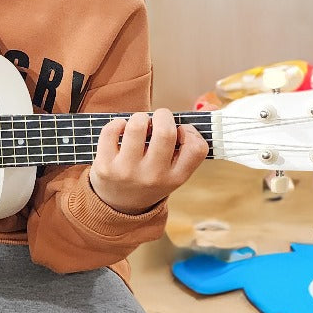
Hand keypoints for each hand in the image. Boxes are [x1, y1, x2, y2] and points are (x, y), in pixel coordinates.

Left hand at [88, 110, 207, 213]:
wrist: (120, 205)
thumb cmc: (152, 178)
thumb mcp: (173, 171)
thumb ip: (189, 145)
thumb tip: (207, 106)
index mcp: (175, 178)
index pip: (197, 148)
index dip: (190, 132)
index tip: (179, 131)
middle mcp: (153, 176)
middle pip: (165, 132)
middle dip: (163, 115)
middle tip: (158, 119)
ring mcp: (127, 172)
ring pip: (136, 126)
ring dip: (140, 117)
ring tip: (139, 124)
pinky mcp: (105, 167)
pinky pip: (111, 130)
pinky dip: (117, 123)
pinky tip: (121, 130)